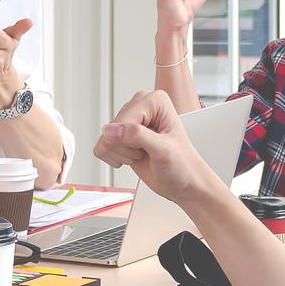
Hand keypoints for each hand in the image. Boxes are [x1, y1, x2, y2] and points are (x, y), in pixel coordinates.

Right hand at [96, 89, 230, 210]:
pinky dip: (113, 158)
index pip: (124, 119)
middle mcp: (140, 108)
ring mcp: (130, 123)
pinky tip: (131, 158)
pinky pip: (101, 147)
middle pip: (111, 128)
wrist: (183, 183)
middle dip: (126, 147)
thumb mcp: (163, 150)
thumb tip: (110, 130)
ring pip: (104, 139)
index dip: (132, 140)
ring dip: (120, 154)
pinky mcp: (122, 138)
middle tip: (146, 152)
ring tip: (141, 154)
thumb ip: (137, 136)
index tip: (150, 146)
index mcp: (154, 101)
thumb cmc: (182, 166)